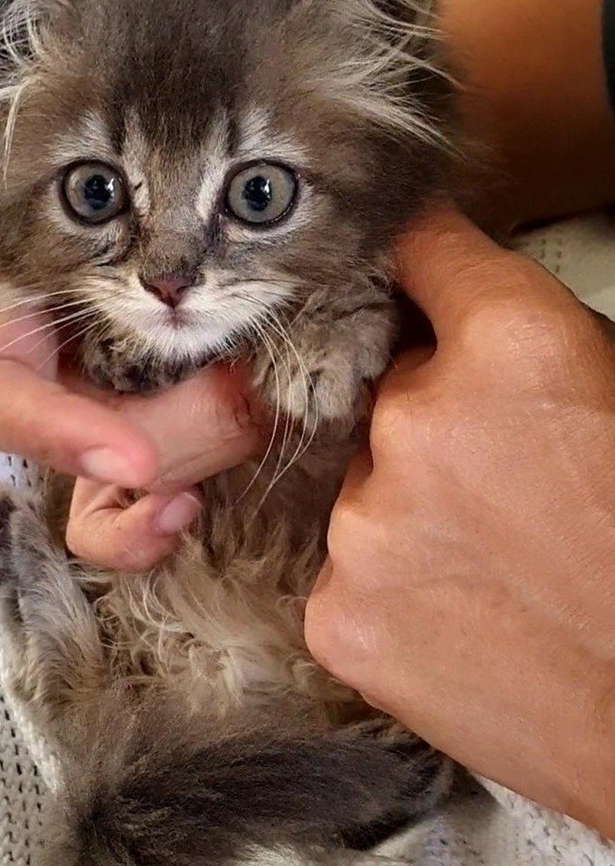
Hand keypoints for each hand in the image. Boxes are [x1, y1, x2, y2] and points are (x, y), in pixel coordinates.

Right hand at [0, 0, 263, 558]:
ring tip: (252, 438)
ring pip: (98, 498)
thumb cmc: (250, 96)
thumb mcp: (213, 38)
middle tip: (250, 404)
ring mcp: (116, 397)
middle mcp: (71, 346)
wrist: (307, 152)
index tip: (129, 461)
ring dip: (169, 487)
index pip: (0, 387)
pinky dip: (152, 526)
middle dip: (159, 442)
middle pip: (70, 455)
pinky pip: (132, 517)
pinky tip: (192, 519)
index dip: (55, 428)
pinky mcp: (169, 435)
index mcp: (52, 277)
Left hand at [305, 207, 614, 836]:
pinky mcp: (335, 616)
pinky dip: (391, 586)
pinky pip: (346, 571)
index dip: (421, 263)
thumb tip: (457, 312)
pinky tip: (461, 614)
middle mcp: (416, 420)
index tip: (408, 271)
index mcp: (511, 344)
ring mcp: (364, 525)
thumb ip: (530, 342)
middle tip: (500, 481)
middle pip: (384, 383)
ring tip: (490, 564)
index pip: (419, 248)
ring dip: (408, 507)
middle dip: (429, 416)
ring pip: (363, 484)